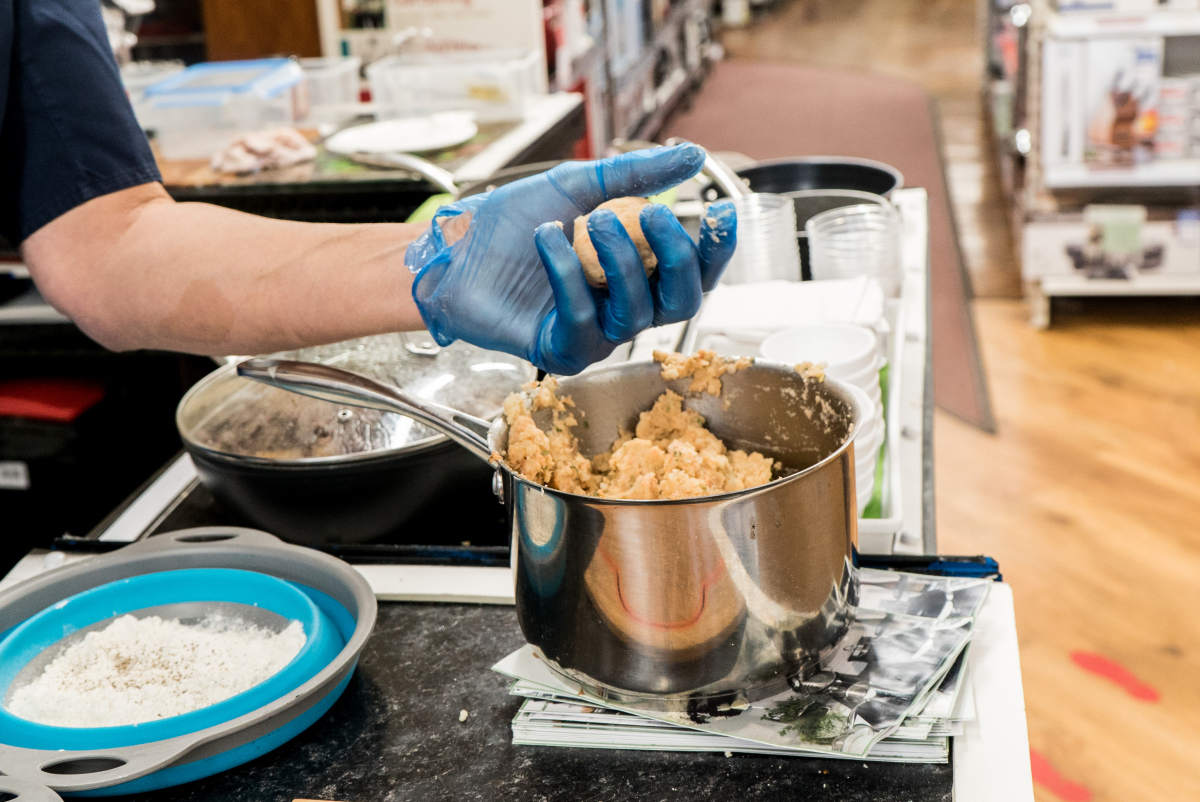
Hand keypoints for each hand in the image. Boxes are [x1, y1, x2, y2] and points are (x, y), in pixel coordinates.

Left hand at [404, 144, 737, 373]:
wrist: (453, 248)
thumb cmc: (509, 224)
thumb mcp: (577, 184)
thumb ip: (635, 173)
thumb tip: (693, 157)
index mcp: (637, 271)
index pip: (695, 272)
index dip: (714, 248)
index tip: (721, 212)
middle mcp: (623, 307)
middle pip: (682, 302)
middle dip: (676, 256)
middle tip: (651, 214)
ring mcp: (595, 333)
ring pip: (636, 313)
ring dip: (620, 260)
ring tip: (588, 219)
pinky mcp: (561, 349)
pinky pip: (583, 319)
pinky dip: (568, 273)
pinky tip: (547, 236)